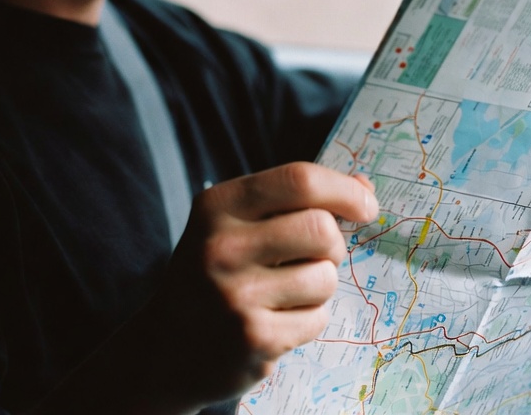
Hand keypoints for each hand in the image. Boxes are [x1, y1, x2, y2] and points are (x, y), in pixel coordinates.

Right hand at [30, 162, 378, 414]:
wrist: (163, 349)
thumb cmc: (219, 270)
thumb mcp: (240, 221)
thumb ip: (298, 199)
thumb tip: (365, 188)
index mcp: (219, 205)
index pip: (299, 180)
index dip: (344, 189)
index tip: (367, 203)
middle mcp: (221, 247)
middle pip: (322, 229)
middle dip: (333, 244)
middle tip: (317, 256)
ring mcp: (235, 296)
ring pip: (325, 277)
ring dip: (320, 285)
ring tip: (286, 292)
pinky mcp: (253, 339)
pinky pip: (318, 318)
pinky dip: (309, 319)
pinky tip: (276, 319)